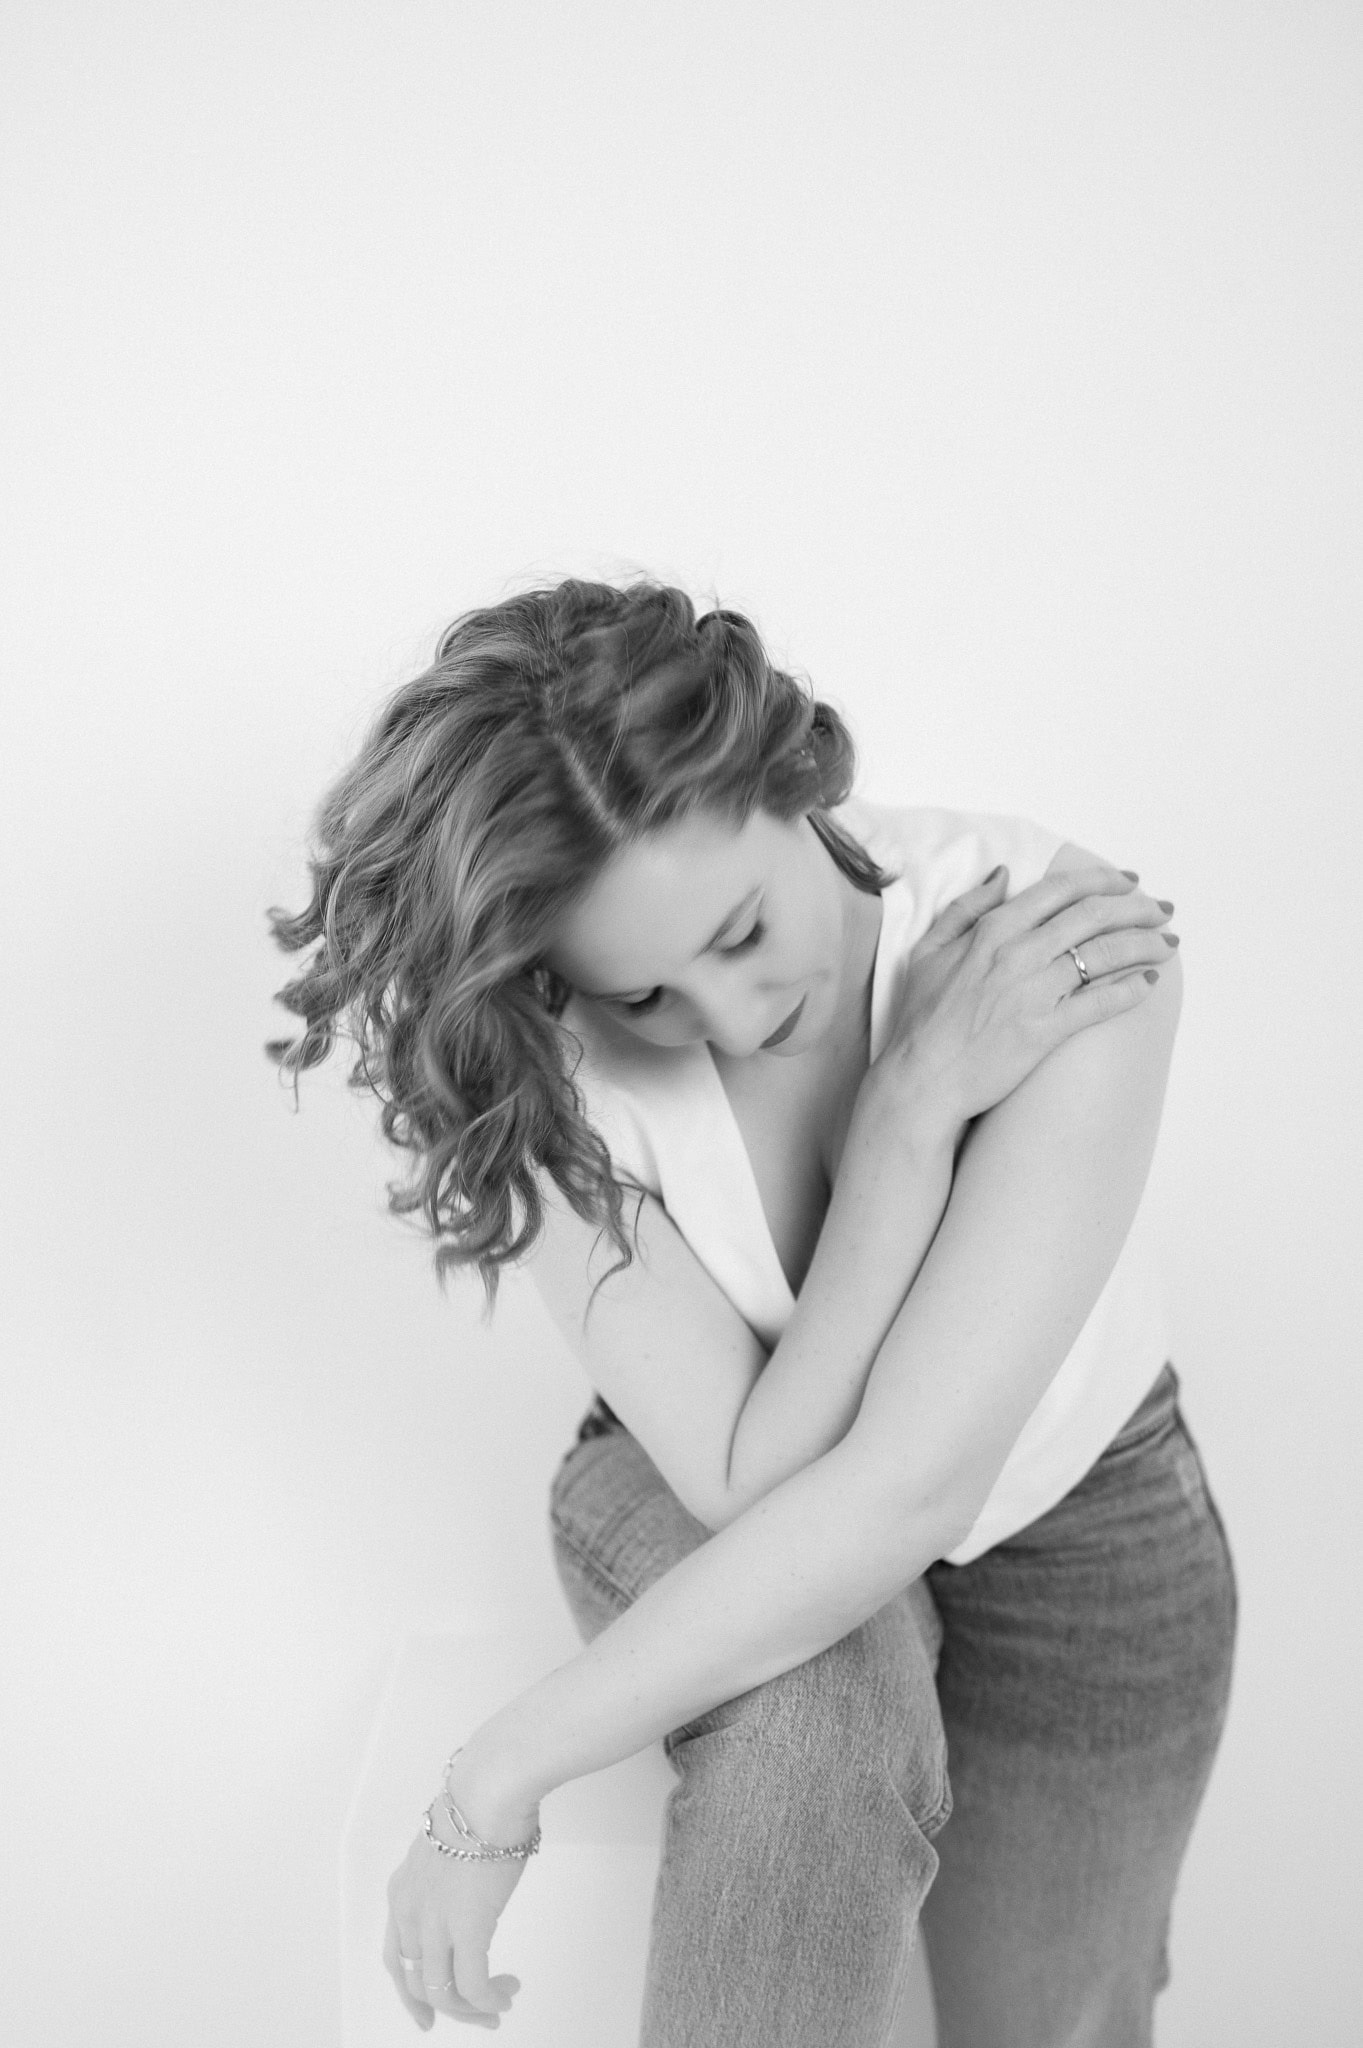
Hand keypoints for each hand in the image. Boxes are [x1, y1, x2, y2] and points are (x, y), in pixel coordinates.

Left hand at [383, 1765, 537, 2030]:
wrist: (490, 1790)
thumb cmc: (481, 1802)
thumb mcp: (450, 1844)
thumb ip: (451, 1873)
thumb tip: (473, 1882)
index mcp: (402, 1890)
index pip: (395, 1956)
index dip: (409, 1990)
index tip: (427, 2013)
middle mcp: (409, 1912)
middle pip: (416, 1980)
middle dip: (444, 2008)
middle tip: (476, 2018)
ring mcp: (434, 1922)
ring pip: (442, 1992)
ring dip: (472, 2009)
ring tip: (499, 2006)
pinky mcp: (466, 1928)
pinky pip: (472, 1985)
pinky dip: (488, 1998)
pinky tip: (506, 1993)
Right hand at [868, 862, 1175, 1131]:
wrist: (921, 1079)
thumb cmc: (922, 1018)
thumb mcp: (929, 950)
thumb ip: (967, 908)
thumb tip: (1003, 874)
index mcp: (992, 929)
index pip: (1060, 889)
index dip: (1102, 880)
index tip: (1129, 881)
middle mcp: (1017, 954)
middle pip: (1093, 916)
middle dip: (1137, 907)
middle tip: (1162, 909)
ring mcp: (1033, 992)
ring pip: (1103, 954)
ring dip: (1144, 943)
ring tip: (1168, 942)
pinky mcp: (1044, 1031)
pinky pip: (1099, 1004)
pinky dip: (1130, 989)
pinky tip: (1149, 981)